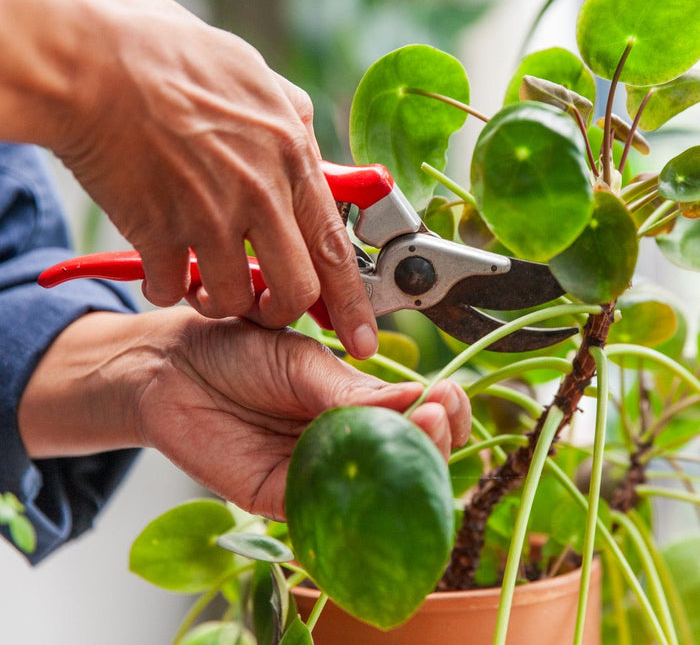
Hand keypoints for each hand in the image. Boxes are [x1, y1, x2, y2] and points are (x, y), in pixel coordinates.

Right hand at [0, 0, 377, 358]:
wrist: (90, 59)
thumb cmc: (168, 56)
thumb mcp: (255, 74)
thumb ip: (289, 117)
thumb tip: (304, 140)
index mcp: (290, 156)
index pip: (336, 247)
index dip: (353, 303)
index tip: (361, 338)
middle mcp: (259, 193)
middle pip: (296, 291)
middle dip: (281, 311)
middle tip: (264, 306)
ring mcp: (209, 215)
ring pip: (235, 300)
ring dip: (220, 302)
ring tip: (202, 282)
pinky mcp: (158, 230)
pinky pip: (170, 289)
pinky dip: (165, 289)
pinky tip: (159, 269)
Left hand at [18, 309, 469, 521]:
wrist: (172, 368)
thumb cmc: (235, 350)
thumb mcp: (300, 361)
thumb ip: (350, 388)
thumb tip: (416, 396)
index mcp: (355, 402)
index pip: (417, 417)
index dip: (442, 411)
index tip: (446, 396)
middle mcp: (343, 441)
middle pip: (408, 458)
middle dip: (434, 440)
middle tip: (436, 414)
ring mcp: (316, 471)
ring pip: (376, 489)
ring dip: (407, 469)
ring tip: (419, 432)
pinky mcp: (282, 497)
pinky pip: (328, 511)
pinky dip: (356, 500)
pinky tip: (373, 476)